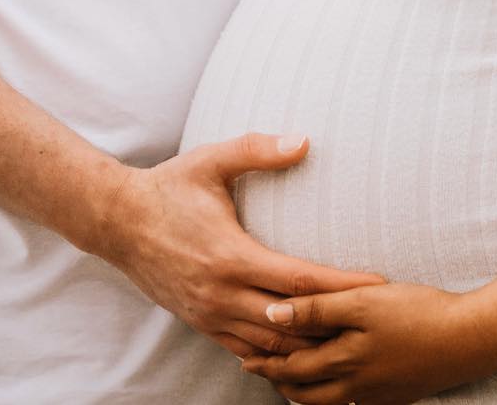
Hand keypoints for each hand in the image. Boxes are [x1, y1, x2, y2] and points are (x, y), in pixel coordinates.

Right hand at [88, 133, 385, 360]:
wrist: (118, 221)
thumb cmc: (170, 187)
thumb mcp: (212, 160)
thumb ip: (258, 149)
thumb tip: (304, 140)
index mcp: (231, 256)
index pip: (300, 282)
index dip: (342, 286)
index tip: (378, 286)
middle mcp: (223, 294)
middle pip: (292, 323)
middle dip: (334, 323)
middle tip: (376, 321)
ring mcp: (211, 315)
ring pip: (271, 347)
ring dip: (309, 346)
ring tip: (348, 340)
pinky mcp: (202, 323)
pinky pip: (246, 351)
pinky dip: (276, 356)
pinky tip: (300, 351)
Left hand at [239, 281, 496, 403]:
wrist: (468, 340)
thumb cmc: (418, 313)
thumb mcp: (365, 301)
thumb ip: (317, 308)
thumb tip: (273, 313)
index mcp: (343, 361)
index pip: (292, 368)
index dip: (266, 362)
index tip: (245, 356)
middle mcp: (354, 386)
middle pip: (305, 392)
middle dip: (278, 380)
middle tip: (258, 369)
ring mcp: (375, 396)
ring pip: (326, 403)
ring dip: (302, 391)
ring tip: (288, 379)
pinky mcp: (393, 397)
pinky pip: (351, 403)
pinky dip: (331, 395)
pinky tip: (334, 383)